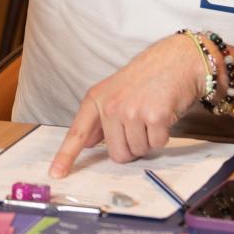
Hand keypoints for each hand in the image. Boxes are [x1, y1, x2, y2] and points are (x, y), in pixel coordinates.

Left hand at [49, 34, 203, 175]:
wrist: (177, 60)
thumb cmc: (146, 77)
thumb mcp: (114, 92)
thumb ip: (99, 119)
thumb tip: (85, 142)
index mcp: (96, 99)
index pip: (77, 133)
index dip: (66, 156)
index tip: (56, 173)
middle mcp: (110, 105)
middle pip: (116, 153)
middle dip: (131, 147)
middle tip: (140, 125)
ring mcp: (131, 111)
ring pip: (137, 151)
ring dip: (147, 140)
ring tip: (151, 116)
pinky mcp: (154, 116)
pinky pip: (156, 144)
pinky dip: (162, 136)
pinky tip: (163, 115)